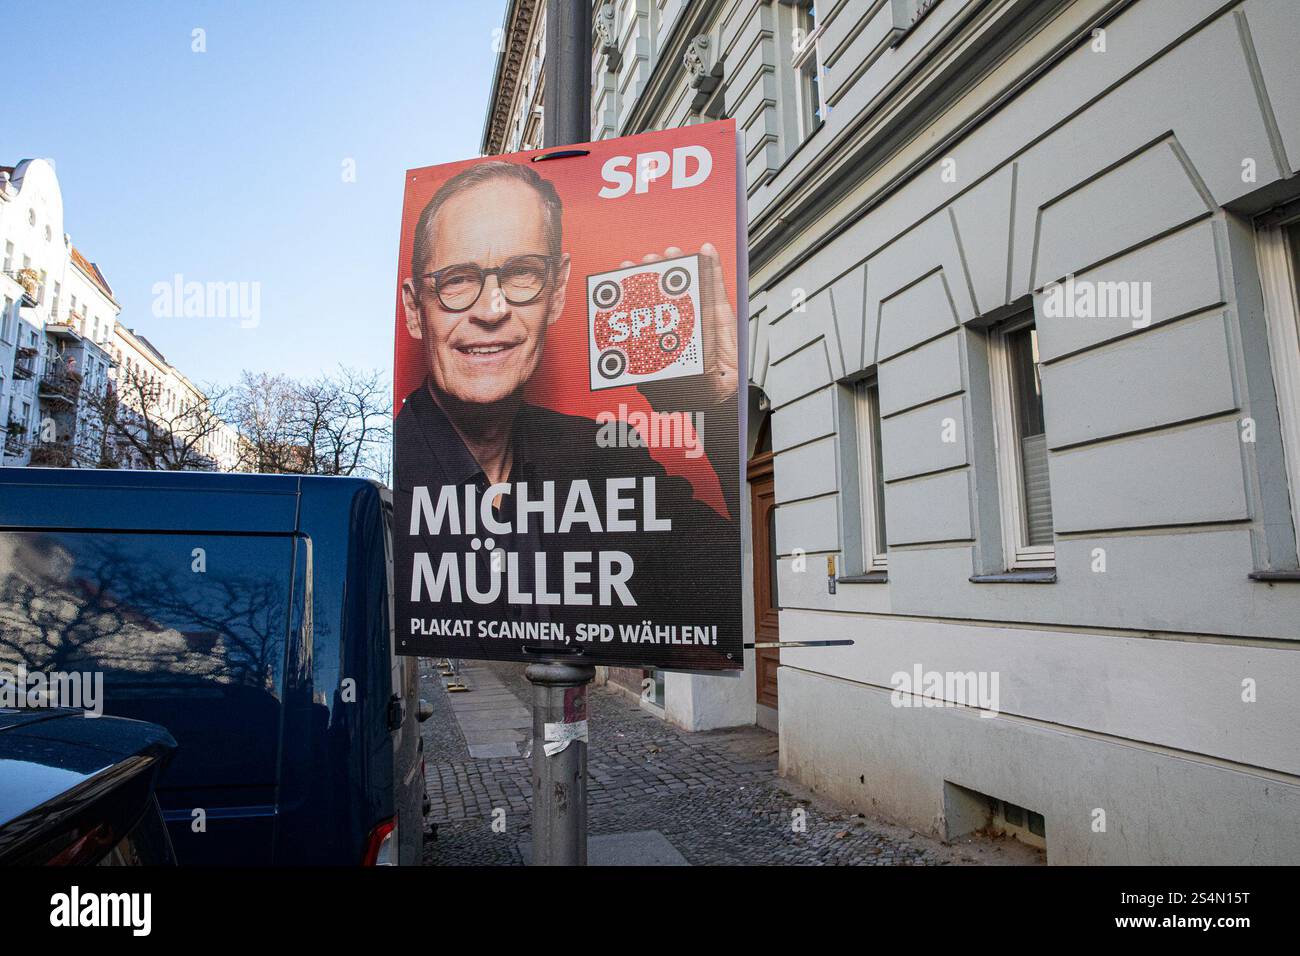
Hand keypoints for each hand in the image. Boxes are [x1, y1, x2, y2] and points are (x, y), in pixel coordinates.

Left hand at [619, 243, 737, 405]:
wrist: (721, 399)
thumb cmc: (690, 393)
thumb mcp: (664, 377)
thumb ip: (653, 357)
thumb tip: (637, 340)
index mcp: (658, 335)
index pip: (643, 306)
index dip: (632, 288)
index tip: (623, 272)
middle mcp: (677, 322)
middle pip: (665, 291)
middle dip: (655, 273)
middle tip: (649, 261)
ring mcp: (699, 316)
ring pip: (689, 285)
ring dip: (681, 266)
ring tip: (673, 253)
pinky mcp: (720, 314)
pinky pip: (716, 287)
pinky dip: (713, 267)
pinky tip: (706, 252)